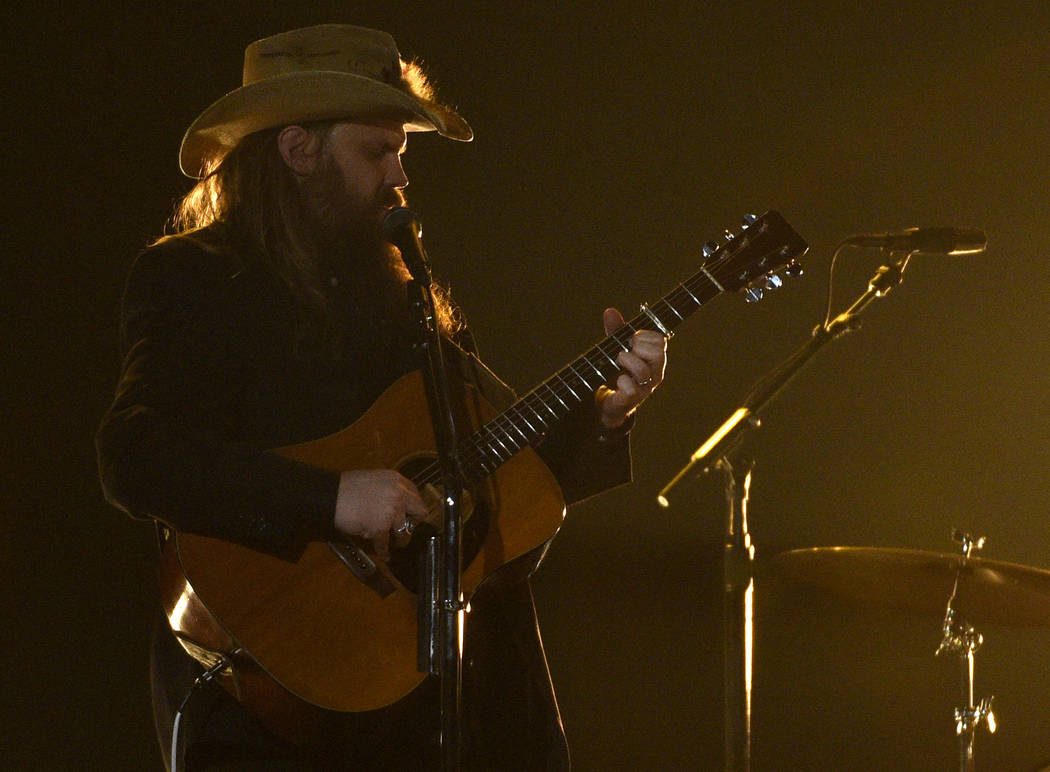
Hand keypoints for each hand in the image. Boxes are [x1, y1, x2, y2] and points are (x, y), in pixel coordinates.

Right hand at [334, 470, 427, 559]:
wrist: (329, 496)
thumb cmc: (346, 488)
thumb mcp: (373, 480)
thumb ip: (388, 490)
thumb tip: (395, 503)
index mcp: (396, 480)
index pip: (415, 494)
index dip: (412, 507)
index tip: (410, 514)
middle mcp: (399, 493)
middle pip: (420, 511)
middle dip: (414, 522)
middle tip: (406, 528)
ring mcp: (391, 510)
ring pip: (404, 531)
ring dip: (398, 538)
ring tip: (394, 542)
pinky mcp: (380, 527)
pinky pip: (386, 543)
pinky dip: (384, 551)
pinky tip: (384, 554)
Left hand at [597, 307, 666, 428]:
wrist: (610, 402)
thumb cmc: (619, 371)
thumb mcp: (617, 347)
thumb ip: (616, 330)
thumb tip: (610, 311)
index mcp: (656, 359)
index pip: (661, 340)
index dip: (644, 335)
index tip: (631, 339)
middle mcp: (655, 373)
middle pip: (658, 354)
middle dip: (638, 347)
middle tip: (626, 350)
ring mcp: (646, 388)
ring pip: (643, 371)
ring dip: (627, 361)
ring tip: (619, 363)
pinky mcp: (632, 400)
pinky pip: (631, 389)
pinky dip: (621, 382)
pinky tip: (618, 381)